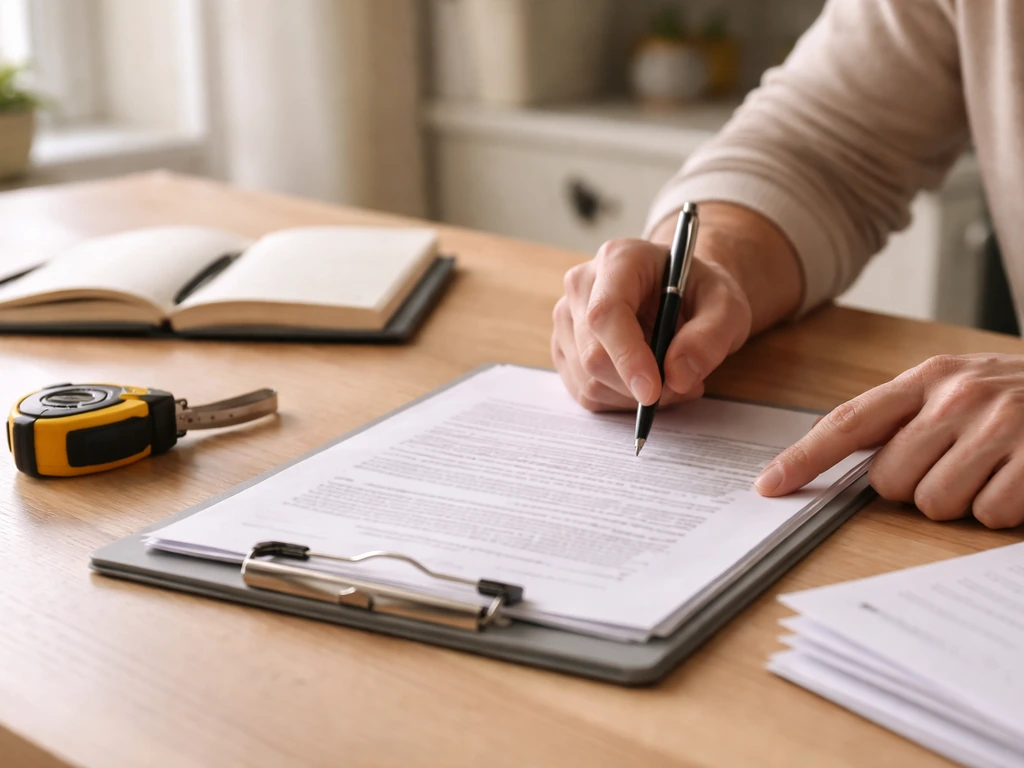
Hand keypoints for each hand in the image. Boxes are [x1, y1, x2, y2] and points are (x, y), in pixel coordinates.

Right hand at [551, 237, 752, 410]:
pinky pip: (585, 391)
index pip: (606, 313)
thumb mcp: (727, 307)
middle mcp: (582, 284)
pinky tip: (644, 380)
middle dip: (639, 385)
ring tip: (670, 378)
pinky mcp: (564, 347)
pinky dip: (620, 400)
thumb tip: (678, 377)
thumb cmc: (700, 293)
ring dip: (633, 396)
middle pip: (593, 355)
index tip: (653, 393)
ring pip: (588, 380)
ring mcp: (567, 317)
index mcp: (619, 260)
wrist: (681, 292)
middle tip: (683, 383)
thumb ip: (710, 338)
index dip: (626, 357)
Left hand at [755, 354, 1023, 528]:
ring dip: (961, 501)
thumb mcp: (958, 389)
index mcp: (927, 379)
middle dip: (916, 487)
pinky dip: (1002, 510)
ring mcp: (999, 425)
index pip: (848, 422)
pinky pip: (988, 514)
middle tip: (957, 465)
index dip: (804, 458)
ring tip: (991, 470)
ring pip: (934, 504)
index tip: (769, 487)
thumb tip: (848, 468)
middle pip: (889, 480)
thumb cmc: (1018, 399)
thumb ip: (905, 419)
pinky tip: (1020, 480)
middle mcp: (957, 397)